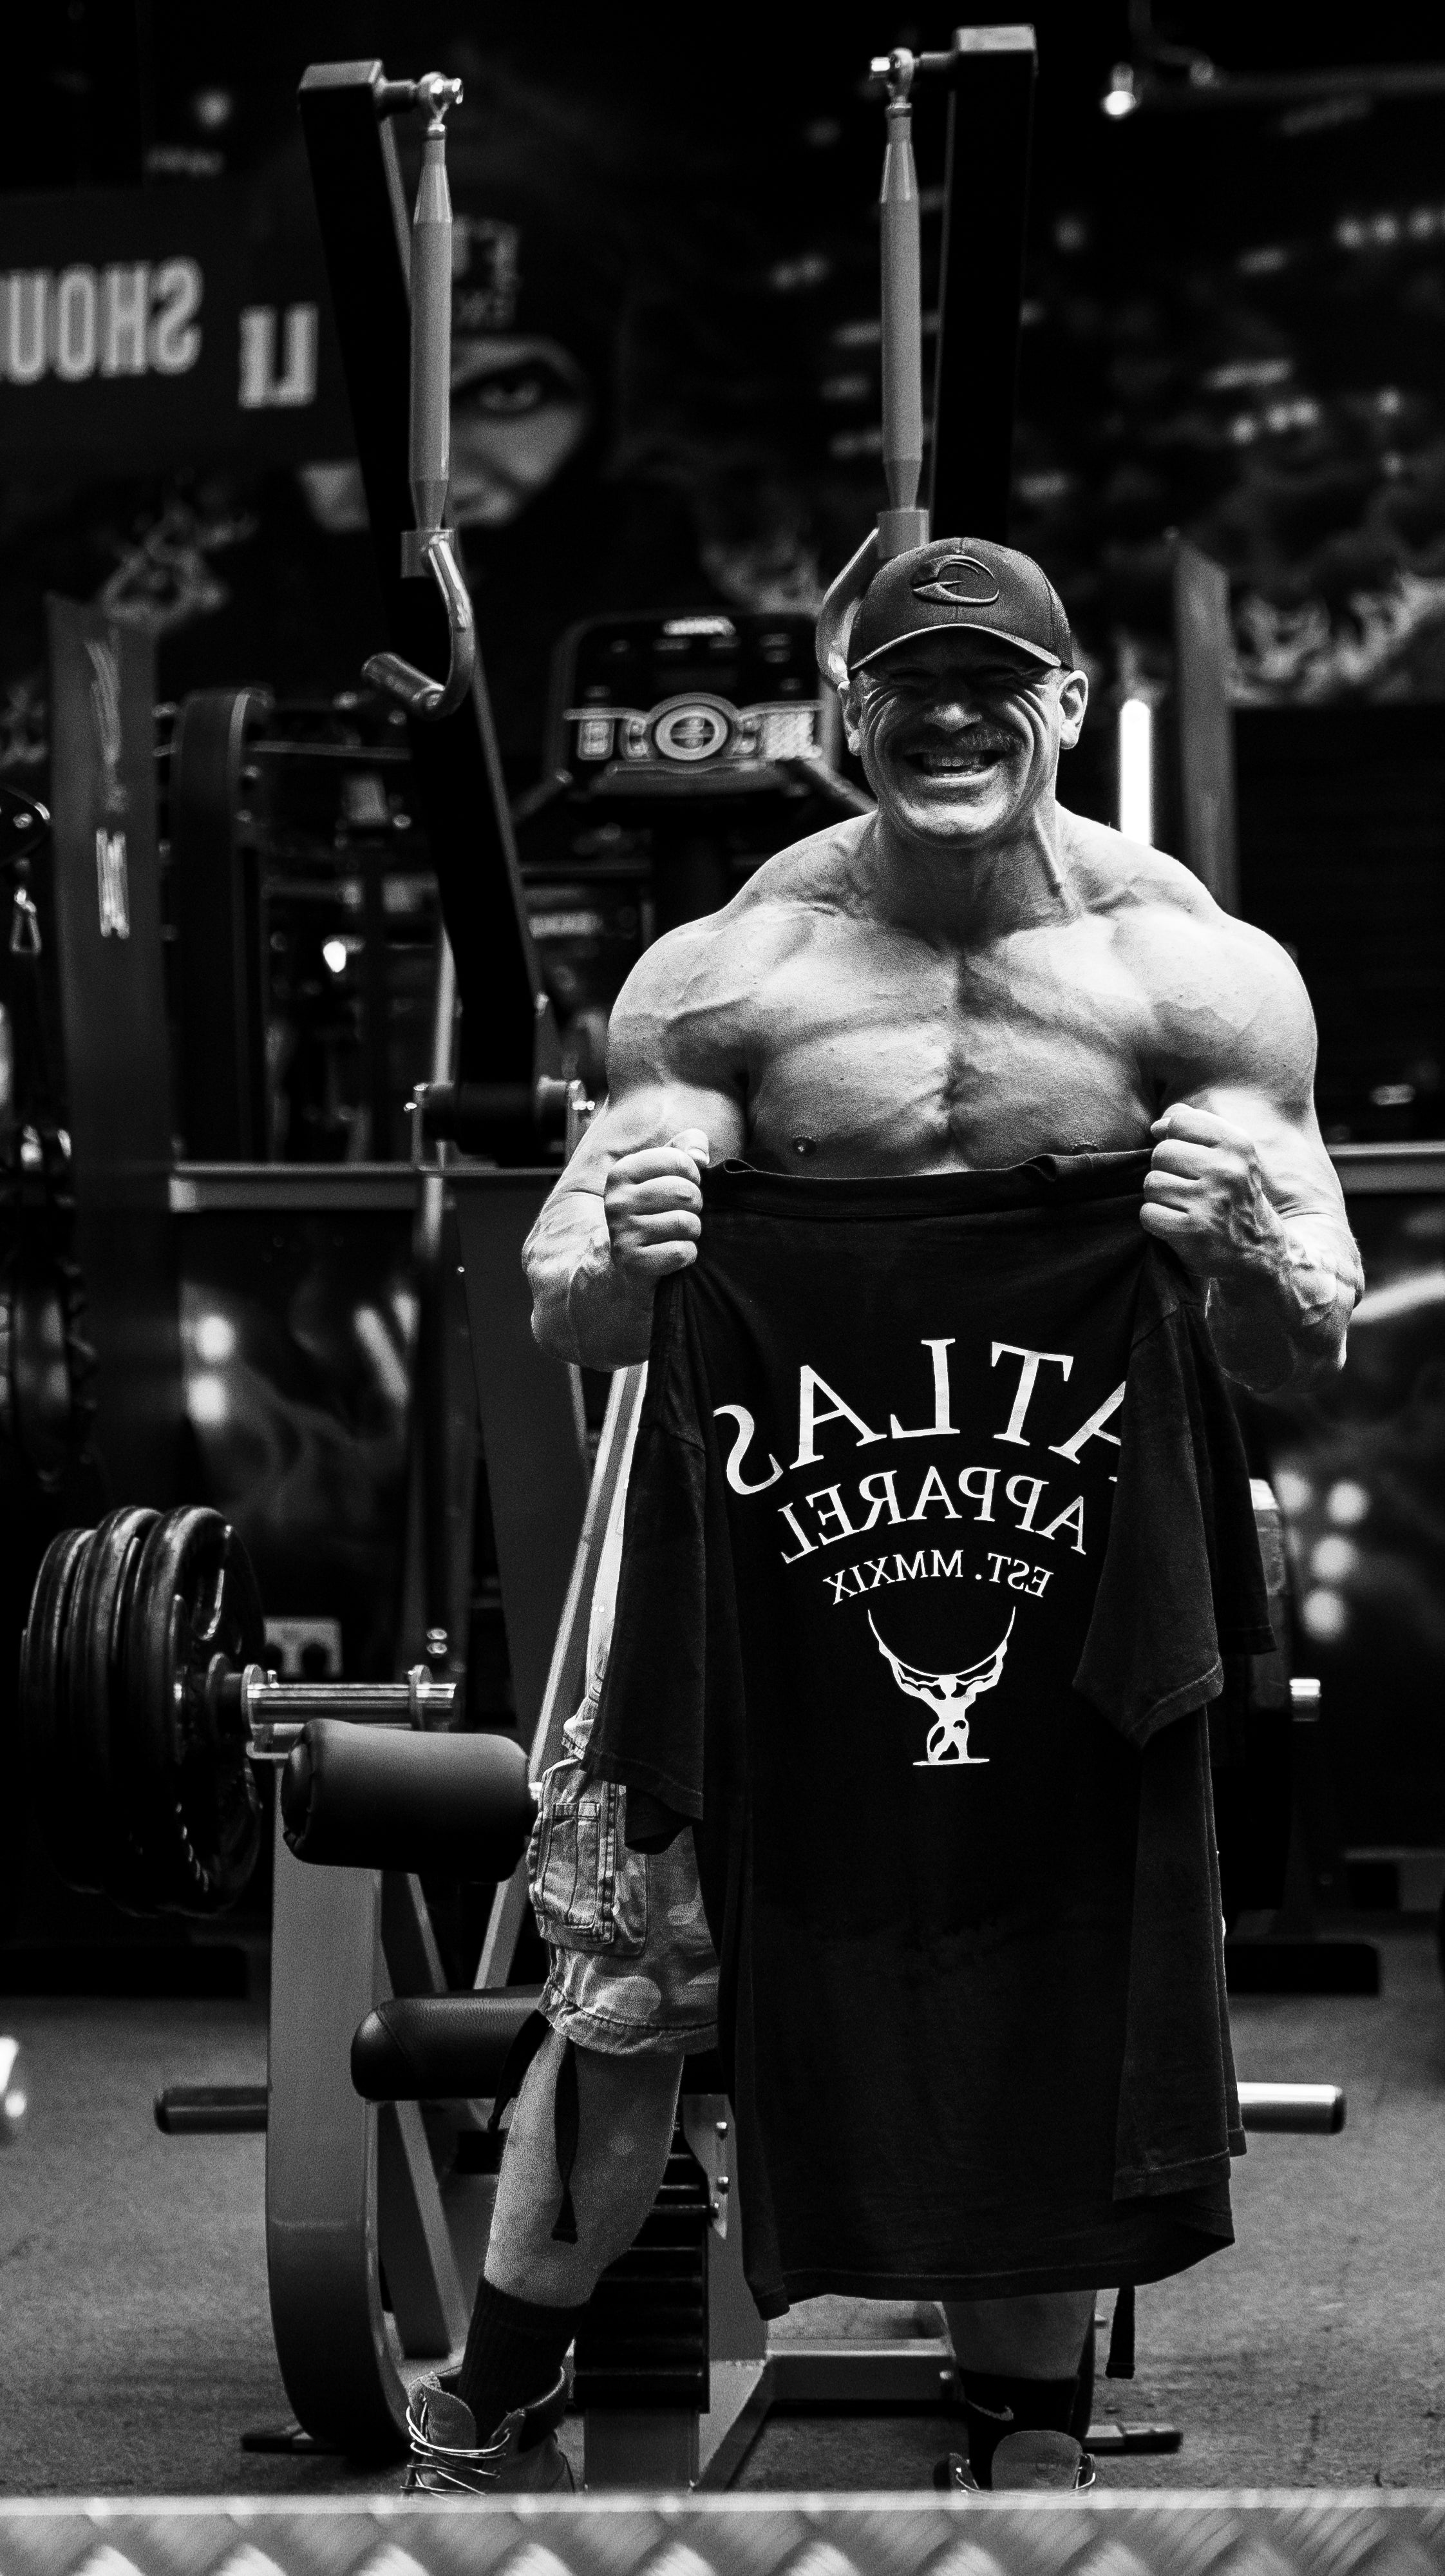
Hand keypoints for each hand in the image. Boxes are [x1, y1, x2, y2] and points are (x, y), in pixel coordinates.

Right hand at [603, 1128, 710, 1281]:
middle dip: (696, 1203)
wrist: (630, 1253)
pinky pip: (680, 1252)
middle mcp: (616, 1200)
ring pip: (685, 1224)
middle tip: (687, 1210)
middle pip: (684, 1193)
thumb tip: (700, 1157)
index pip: (679, 1160)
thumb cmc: (657, 1203)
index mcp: (623, 1171)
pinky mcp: (631, 1260)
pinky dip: (688, 1253)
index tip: (686, 1183)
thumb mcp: (667, 1168)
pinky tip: (675, 1249)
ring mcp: (621, 1232)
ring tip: (681, 1230)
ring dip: (693, 1230)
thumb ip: (688, 1145)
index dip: (693, 1174)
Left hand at [1141, 1105, 1281, 1278]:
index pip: (1180, 1122)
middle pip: (1161, 1153)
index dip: (1173, 1139)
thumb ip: (1197, 1127)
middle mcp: (1226, 1170)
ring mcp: (1211, 1201)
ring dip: (1160, 1197)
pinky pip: (1148, 1213)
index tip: (1185, 1157)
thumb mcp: (1230, 1155)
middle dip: (1165, 1171)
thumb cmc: (1233, 1195)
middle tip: (1186, 1188)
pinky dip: (1156, 1220)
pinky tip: (1176, 1224)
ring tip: (1182, 1206)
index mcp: (1237, 1145)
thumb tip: (1159, 1124)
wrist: (1257, 1250)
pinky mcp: (1194, 1230)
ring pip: (1152, 1183)